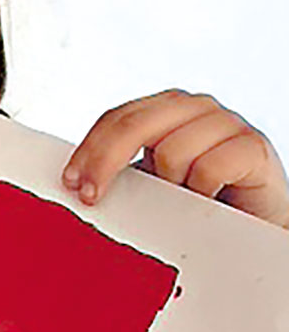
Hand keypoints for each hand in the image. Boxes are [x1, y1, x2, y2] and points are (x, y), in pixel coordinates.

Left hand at [62, 89, 288, 227]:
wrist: (259, 223)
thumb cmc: (205, 202)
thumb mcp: (155, 184)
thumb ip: (125, 172)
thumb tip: (76, 181)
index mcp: (167, 111)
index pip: (118, 117)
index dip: (90, 149)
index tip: (71, 181)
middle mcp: (195, 109)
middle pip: (134, 124)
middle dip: (105, 162)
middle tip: (92, 196)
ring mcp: (226, 122)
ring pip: (172, 151)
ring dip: (171, 185)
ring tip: (184, 197)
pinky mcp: (253, 145)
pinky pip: (209, 168)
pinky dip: (203, 190)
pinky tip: (210, 197)